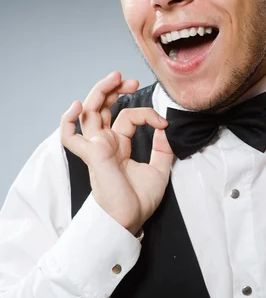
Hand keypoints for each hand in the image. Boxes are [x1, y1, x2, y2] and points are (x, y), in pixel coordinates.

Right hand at [60, 72, 173, 233]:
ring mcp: (96, 147)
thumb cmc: (140, 200)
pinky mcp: (92, 154)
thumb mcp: (160, 169)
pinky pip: (69, 137)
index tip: (163, 123)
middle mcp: (104, 143)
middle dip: (114, 89)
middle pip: (102, 107)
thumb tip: (165, 129)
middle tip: (130, 80)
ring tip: (115, 78)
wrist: (130, 219)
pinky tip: (78, 106)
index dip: (146, 114)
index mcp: (118, 144)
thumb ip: (163, 148)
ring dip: (100, 92)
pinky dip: (68, 121)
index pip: (128, 117)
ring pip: (89, 112)